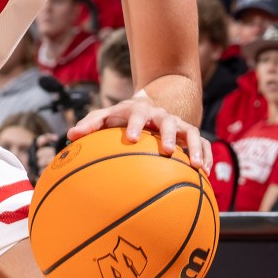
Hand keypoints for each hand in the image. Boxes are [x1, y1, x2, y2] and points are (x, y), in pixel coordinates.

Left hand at [66, 95, 210, 167]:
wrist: (148, 104)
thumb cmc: (121, 116)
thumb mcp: (105, 116)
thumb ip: (89, 124)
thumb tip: (70, 136)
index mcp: (140, 112)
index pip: (137, 115)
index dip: (134, 125)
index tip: (131, 138)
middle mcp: (162, 116)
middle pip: (169, 122)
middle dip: (169, 135)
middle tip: (167, 151)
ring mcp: (179, 125)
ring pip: (192, 133)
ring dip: (195, 149)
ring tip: (197, 167)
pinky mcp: (190, 135)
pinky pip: (204, 144)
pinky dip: (206, 156)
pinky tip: (206, 174)